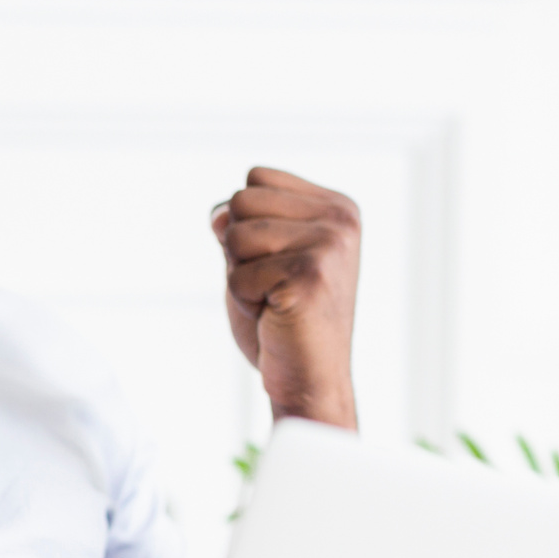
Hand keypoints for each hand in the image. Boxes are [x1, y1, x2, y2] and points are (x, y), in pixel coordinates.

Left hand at [212, 167, 360, 429]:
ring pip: (235, 235)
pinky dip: (244, 301)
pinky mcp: (310, 275)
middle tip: (272, 286)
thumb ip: (242, 226)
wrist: (309, 379)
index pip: (256, 178)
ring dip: (240, 276)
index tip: (276, 262)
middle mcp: (340, 219)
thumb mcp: (258, 259)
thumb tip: (218, 213)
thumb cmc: (282, 321)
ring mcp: (330, 245)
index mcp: (336, 207)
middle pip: (241, 200)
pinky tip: (276, 316)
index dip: (246, 223)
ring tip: (274, 300)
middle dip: (239, 249)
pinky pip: (237, 274)